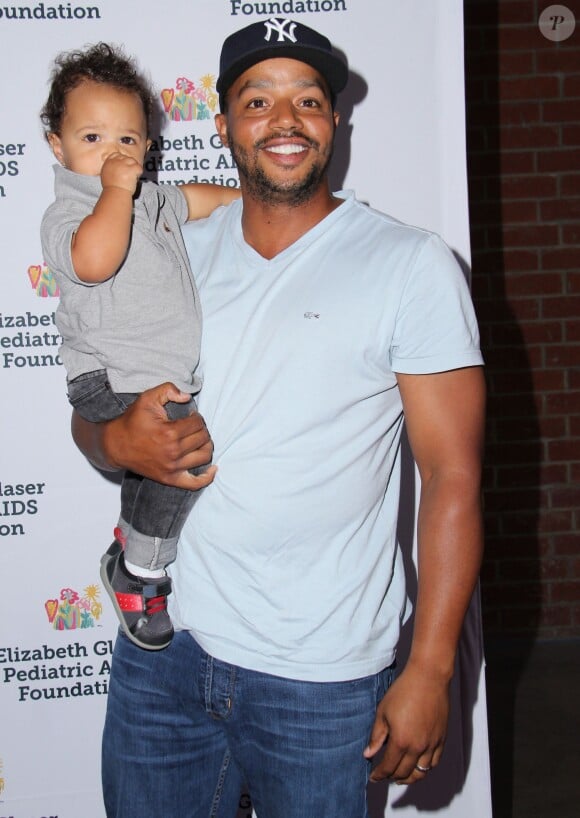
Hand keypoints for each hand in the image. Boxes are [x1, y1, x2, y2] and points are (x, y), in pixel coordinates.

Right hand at [100, 152, 142, 194]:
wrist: (115, 194)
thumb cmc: (111, 188)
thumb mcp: (105, 175)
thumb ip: (110, 168)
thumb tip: (115, 167)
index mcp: (108, 162)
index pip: (116, 155)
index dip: (122, 160)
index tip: (124, 167)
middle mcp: (116, 161)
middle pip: (126, 157)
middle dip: (129, 164)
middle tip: (129, 174)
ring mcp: (124, 164)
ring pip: (133, 161)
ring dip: (134, 168)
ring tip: (132, 177)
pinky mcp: (131, 169)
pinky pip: (139, 167)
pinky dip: (139, 173)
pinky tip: (136, 178)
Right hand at [103, 382, 215, 490]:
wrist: (116, 445)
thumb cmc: (132, 421)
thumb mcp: (147, 398)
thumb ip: (168, 390)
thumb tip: (187, 397)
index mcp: (169, 432)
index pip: (198, 424)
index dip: (197, 417)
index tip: (191, 416)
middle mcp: (173, 452)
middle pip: (203, 439)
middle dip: (202, 429)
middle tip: (194, 427)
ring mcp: (172, 468)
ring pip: (204, 456)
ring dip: (206, 446)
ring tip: (199, 440)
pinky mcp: (170, 479)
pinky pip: (195, 483)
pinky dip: (207, 477)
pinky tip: (212, 468)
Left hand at [363, 660, 448, 784]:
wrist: (428, 678)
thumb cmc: (404, 691)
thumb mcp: (383, 711)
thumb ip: (376, 736)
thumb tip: (368, 754)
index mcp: (401, 741)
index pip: (388, 767)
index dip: (379, 775)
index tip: (373, 776)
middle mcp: (418, 747)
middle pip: (404, 773)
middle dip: (392, 777)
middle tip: (384, 775)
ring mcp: (432, 744)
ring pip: (421, 772)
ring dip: (409, 778)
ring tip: (401, 777)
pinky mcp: (441, 739)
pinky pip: (434, 762)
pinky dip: (425, 769)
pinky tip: (418, 766)